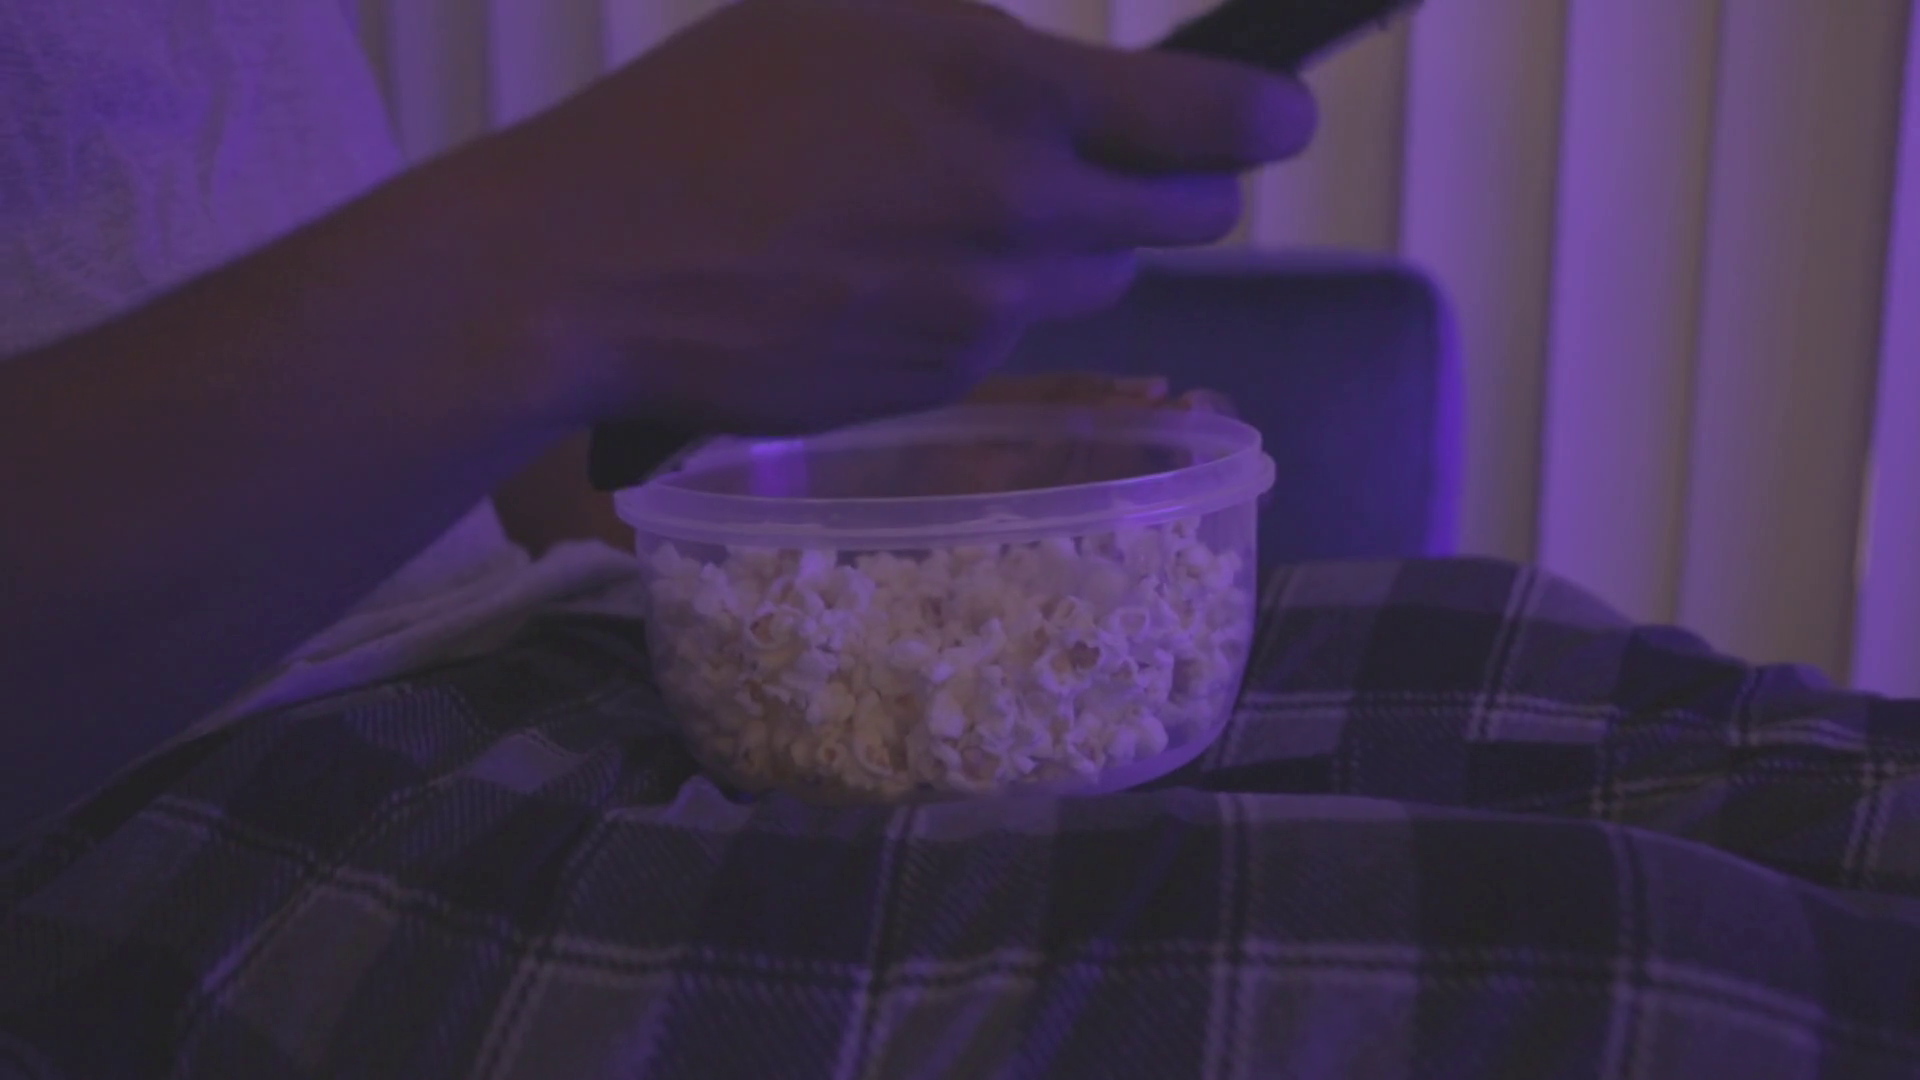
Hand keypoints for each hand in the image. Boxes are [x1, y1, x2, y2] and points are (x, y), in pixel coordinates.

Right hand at [460, 0, 1314, 436]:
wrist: (594, 269)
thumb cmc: (701, 112)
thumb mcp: (850, 15)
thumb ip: (991, 47)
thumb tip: (1081, 80)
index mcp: (1012, 92)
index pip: (1220, 122)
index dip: (1270, 114)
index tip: (1278, 111)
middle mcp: (1026, 213)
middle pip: (1189, 218)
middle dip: (1176, 186)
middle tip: (1130, 161)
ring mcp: (989, 314)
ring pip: (1102, 284)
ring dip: (1075, 247)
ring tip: (973, 212)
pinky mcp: (943, 384)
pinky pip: (1013, 339)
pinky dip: (989, 305)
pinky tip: (899, 274)